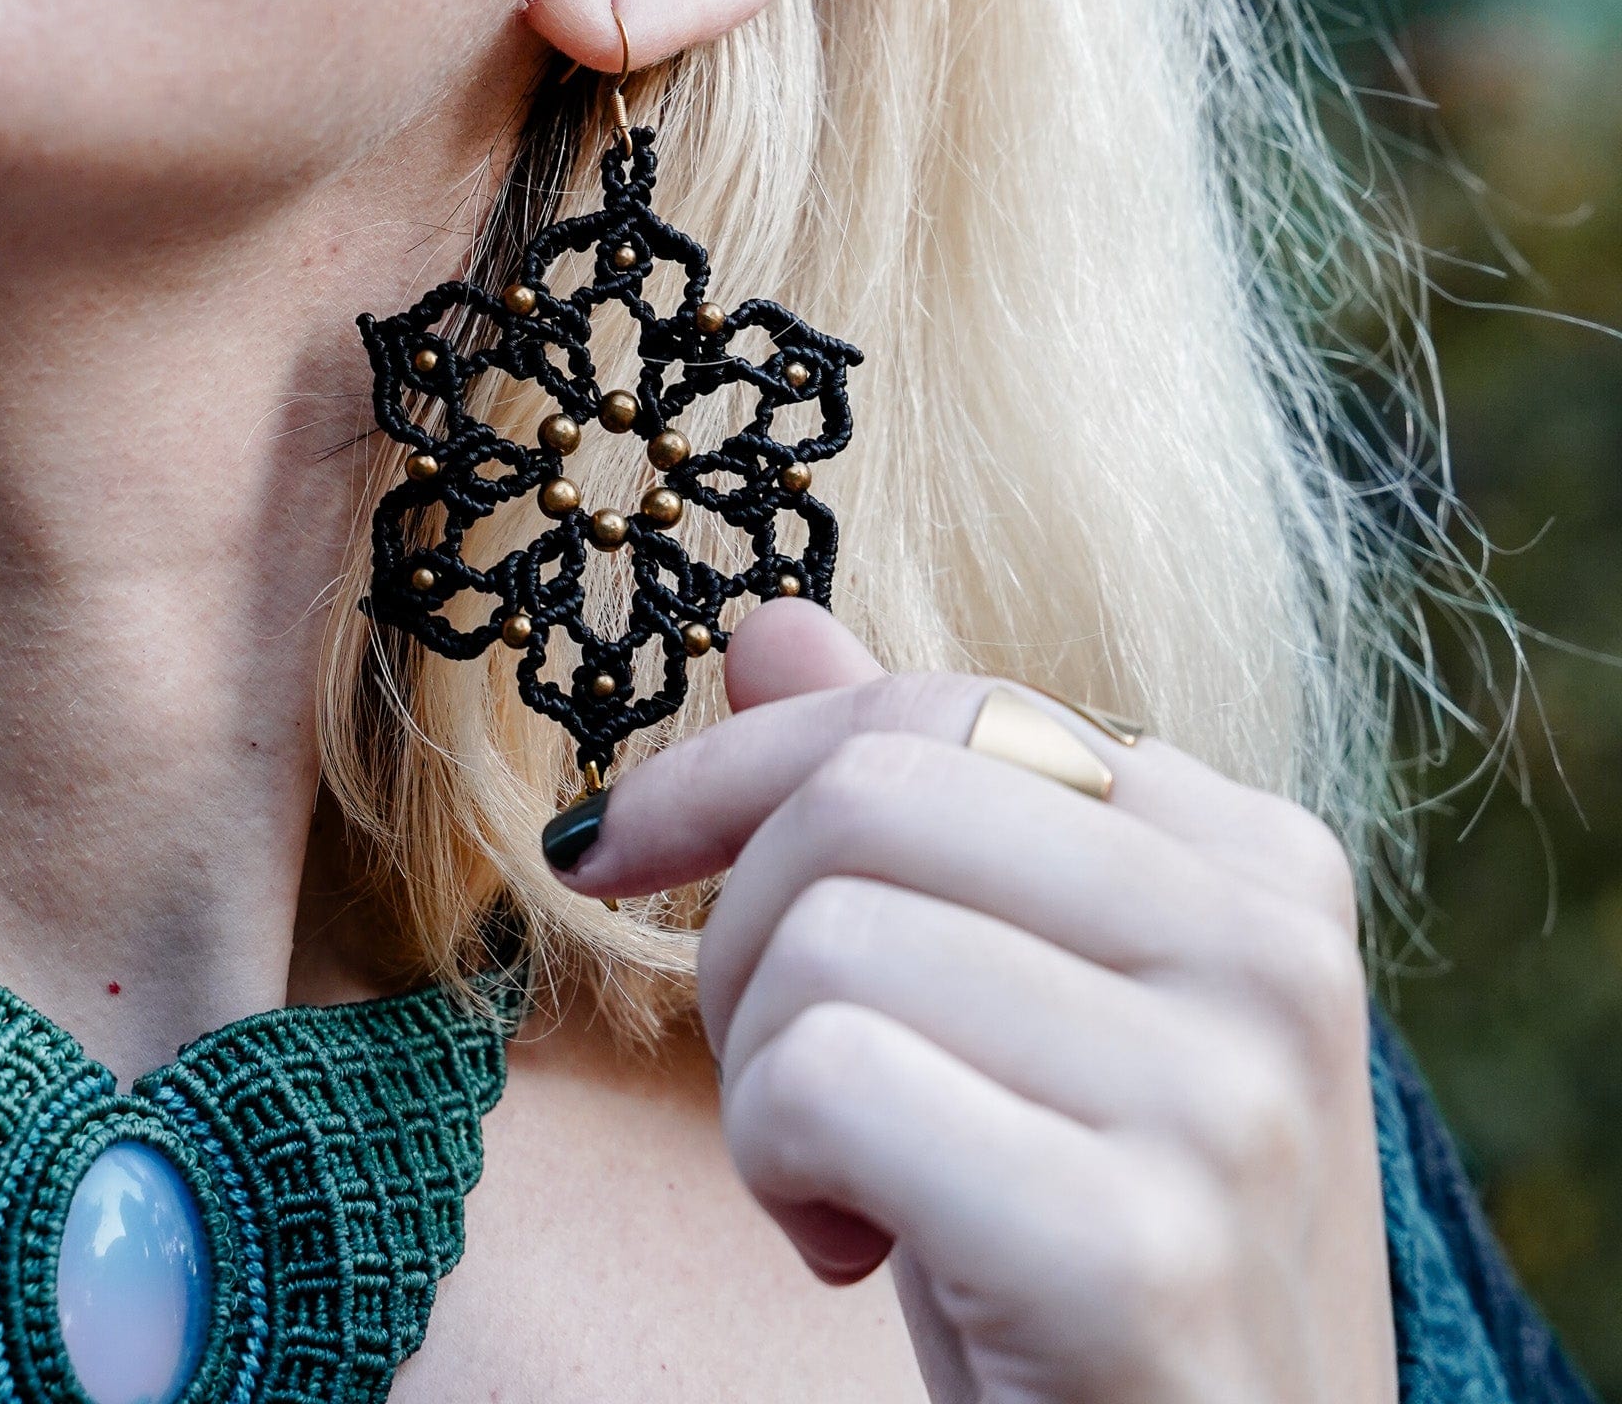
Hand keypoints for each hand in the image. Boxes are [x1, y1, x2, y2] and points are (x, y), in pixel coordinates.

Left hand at [545, 599, 1396, 1403]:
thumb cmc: (1062, 1237)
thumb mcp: (1001, 997)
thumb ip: (919, 799)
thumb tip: (771, 627)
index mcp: (1253, 857)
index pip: (944, 707)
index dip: (738, 763)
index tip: (607, 849)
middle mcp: (1271, 948)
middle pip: (869, 792)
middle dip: (743, 932)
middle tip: (779, 1073)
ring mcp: (1226, 1097)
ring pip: (828, 936)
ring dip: (756, 1075)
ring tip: (838, 1179)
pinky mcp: (1137, 1252)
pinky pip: (823, 1078)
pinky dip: (772, 1162)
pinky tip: (845, 1248)